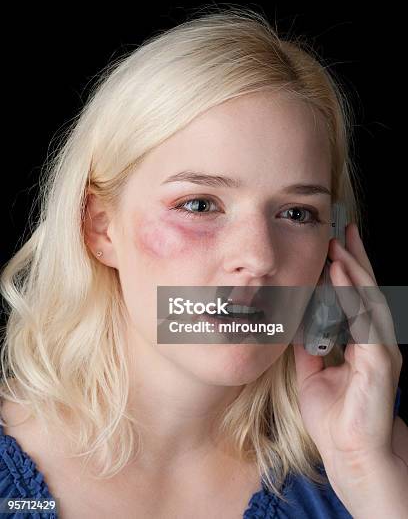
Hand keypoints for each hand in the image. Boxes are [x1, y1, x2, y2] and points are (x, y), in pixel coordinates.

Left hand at [293, 222, 402, 480]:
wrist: (349, 456)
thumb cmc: (334, 417)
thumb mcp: (312, 373)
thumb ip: (309, 346)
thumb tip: (295, 323)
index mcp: (361, 343)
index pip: (356, 298)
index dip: (347, 271)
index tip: (334, 246)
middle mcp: (375, 341)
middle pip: (367, 291)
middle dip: (355, 259)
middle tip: (343, 230)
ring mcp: (381, 350)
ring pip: (369, 300)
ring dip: (354, 270)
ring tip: (339, 245)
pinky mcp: (380, 362)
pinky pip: (366, 320)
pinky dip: (353, 295)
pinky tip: (341, 276)